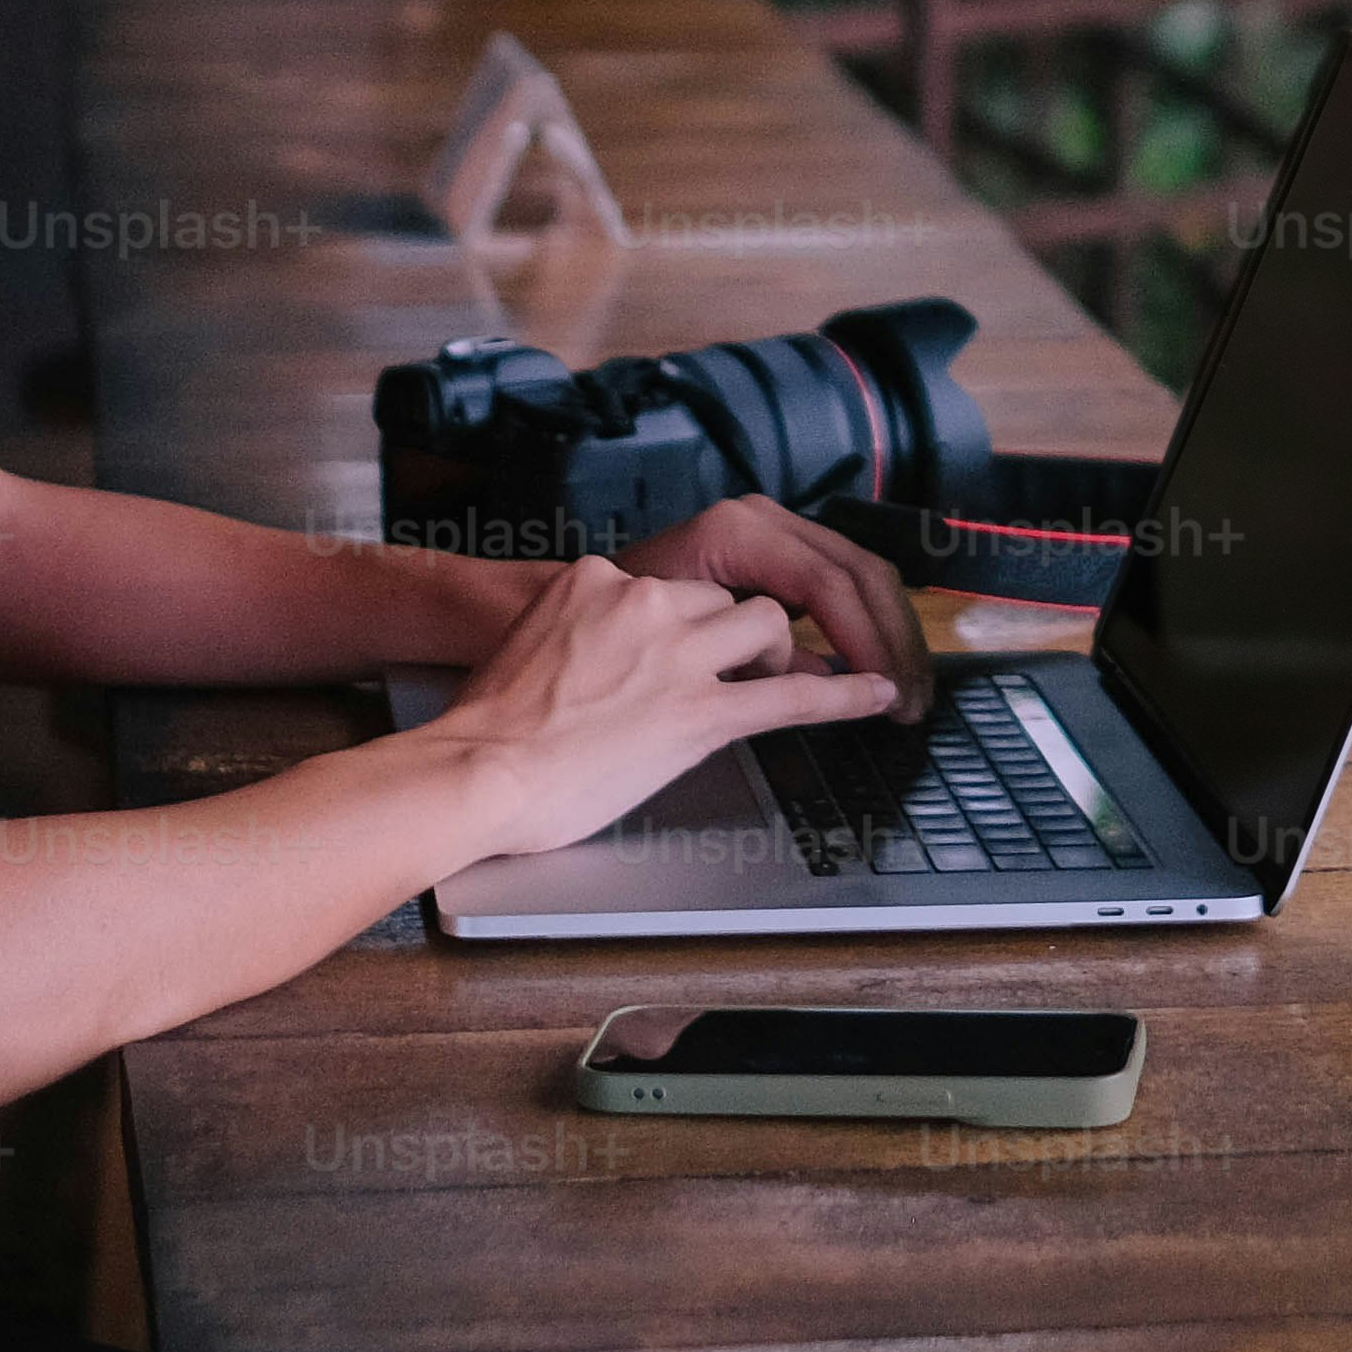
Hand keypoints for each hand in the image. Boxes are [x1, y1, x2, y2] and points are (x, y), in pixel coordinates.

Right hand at [409, 550, 903, 866]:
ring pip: (766, 624)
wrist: (477, 771)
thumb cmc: (488, 731)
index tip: (686, 647)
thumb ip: (579, 636)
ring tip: (772, 682)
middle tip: (736, 670)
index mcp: (595, 580)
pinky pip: (794, 692)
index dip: (687, 622)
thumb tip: (610, 664)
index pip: (669, 583)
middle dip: (739, 634)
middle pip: (724, 596)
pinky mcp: (700, 711)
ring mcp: (677, 654)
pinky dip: (842, 692)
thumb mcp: (531, 648)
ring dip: (776, 655)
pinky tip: (873, 695)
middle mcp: (643, 600)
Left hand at [613, 493, 937, 720]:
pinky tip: (877, 667)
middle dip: (891, 639)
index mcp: (735, 535)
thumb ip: (766, 672)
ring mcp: (767, 527)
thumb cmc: (614, 655)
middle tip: (912, 699)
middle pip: (856, 571)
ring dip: (888, 634)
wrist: (565, 642)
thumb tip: (836, 684)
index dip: (867, 639)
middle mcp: (756, 519)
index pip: (828, 583)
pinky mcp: (779, 547)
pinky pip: (835, 579)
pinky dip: (864, 625)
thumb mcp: (690, 665)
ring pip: (857, 573)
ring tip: (905, 692)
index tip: (886, 690)